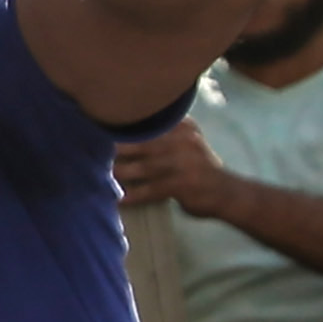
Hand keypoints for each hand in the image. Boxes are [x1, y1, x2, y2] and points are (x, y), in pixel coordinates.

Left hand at [112, 121, 237, 221]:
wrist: (228, 193)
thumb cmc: (200, 168)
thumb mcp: (188, 143)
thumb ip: (164, 135)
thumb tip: (125, 135)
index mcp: (184, 127)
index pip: (151, 122)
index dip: (125, 126)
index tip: (101, 128)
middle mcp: (184, 140)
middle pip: (144, 143)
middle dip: (119, 150)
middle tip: (94, 153)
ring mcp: (184, 162)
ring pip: (145, 166)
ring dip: (122, 172)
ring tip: (105, 176)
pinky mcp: (183, 184)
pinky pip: (152, 189)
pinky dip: (135, 195)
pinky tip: (121, 200)